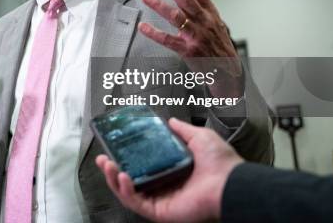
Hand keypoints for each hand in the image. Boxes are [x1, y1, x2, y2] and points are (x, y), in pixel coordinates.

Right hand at [96, 118, 242, 222]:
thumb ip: (183, 130)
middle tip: (102, 159)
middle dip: (113, 171)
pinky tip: (121, 176)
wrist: (230, 182)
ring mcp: (162, 200)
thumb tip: (171, 121)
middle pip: (131, 181)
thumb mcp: (199, 137)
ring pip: (129, 193)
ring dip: (114, 179)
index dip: (127, 159)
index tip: (115, 148)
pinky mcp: (161, 211)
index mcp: (173, 172)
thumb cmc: (221, 164)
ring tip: (107, 165)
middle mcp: (166, 187)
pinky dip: (126, 191)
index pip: (143, 167)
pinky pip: (137, 202)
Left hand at [139, 0, 241, 96]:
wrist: (229, 72)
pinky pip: (168, 40)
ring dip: (159, 5)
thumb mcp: (215, 24)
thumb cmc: (218, 46)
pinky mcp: (189, 51)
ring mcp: (197, 36)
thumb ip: (201, 11)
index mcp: (211, 13)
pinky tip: (143, 27)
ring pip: (176, 17)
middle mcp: (205, 22)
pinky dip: (154, 33)